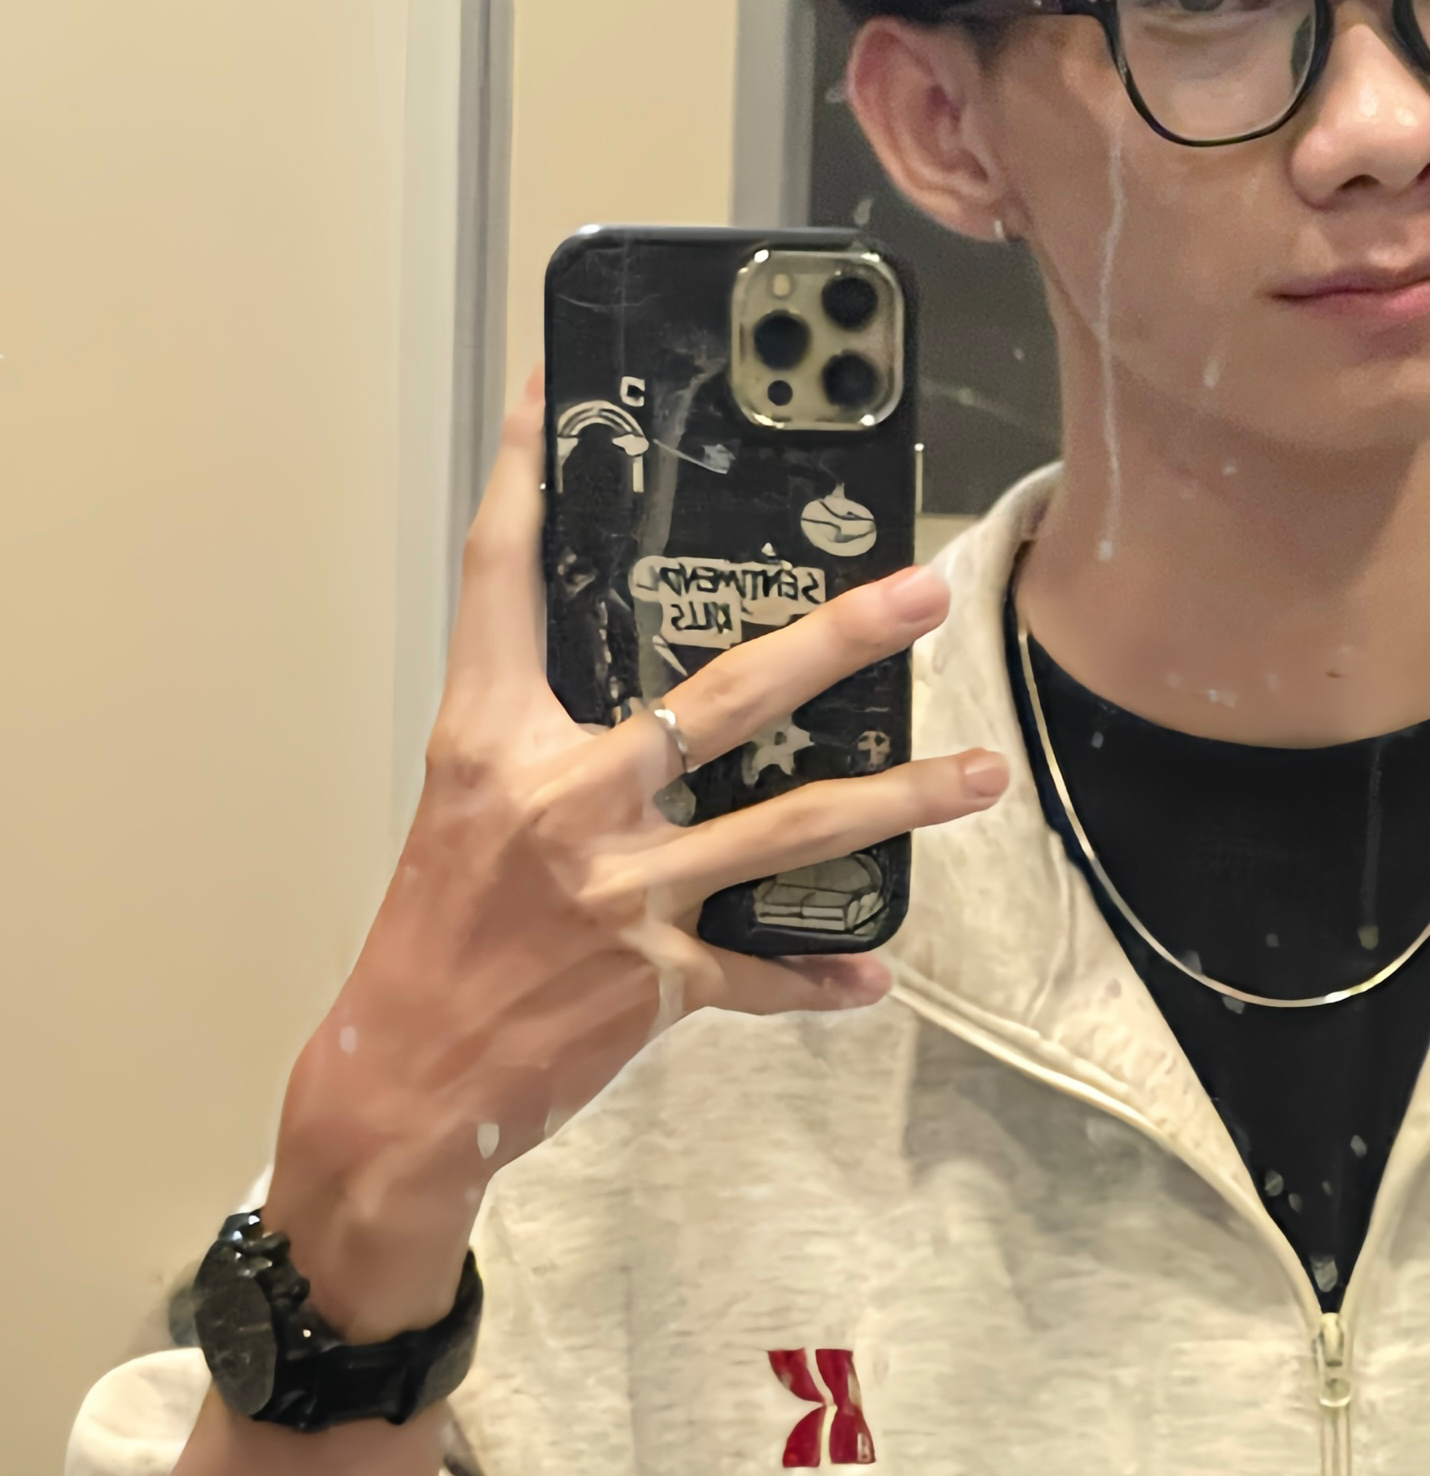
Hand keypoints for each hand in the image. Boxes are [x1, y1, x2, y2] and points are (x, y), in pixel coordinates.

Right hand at [262, 372, 1004, 1336]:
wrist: (401, 1088)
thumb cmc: (435, 936)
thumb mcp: (468, 808)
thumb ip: (552, 739)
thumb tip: (659, 690)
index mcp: (490, 741)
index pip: (503, 581)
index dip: (525, 475)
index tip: (554, 387)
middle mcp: (561, 800)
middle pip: (720, 694)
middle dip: (833, 640)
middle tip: (923, 594)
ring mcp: (617, 892)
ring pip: (786, 827)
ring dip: (896, 801)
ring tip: (981, 775)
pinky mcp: (655, 981)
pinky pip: (762, 971)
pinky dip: (818, 976)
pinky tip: (874, 972)